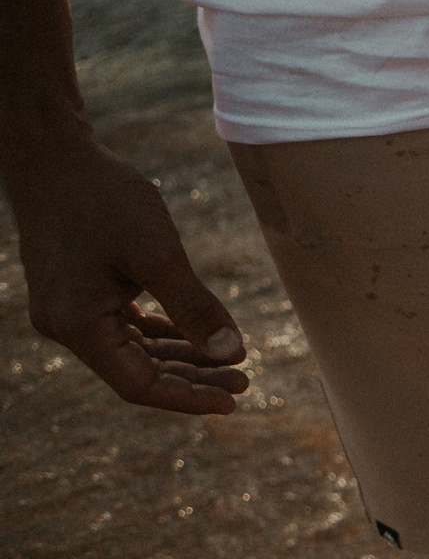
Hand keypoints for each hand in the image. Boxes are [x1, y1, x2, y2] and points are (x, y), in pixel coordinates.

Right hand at [10, 136, 247, 414]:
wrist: (54, 157)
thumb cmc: (104, 199)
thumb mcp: (158, 253)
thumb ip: (194, 307)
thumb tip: (233, 355)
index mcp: (79, 325)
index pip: (138, 385)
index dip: (188, 398)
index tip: (233, 402)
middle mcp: (67, 326)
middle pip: (137, 372)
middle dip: (192, 379)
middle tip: (245, 381)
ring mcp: (70, 310)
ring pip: (133, 351)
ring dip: (181, 358)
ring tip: (232, 362)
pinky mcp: (78, 293)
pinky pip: (124, 328)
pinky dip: (162, 334)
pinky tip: (197, 336)